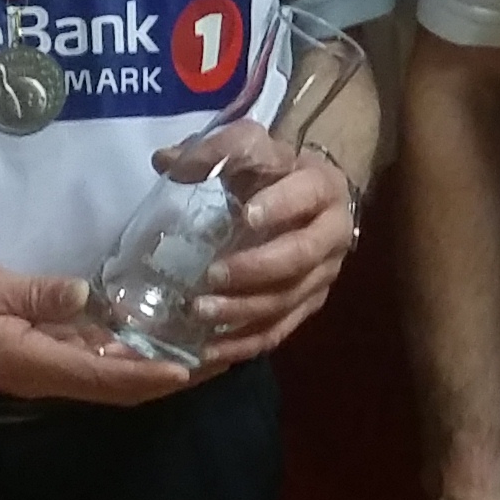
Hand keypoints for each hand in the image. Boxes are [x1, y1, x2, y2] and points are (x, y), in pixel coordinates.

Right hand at [0, 252, 195, 403]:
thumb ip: (33, 293)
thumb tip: (84, 296)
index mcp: (28, 360)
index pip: (102, 378)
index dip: (150, 376)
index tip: (193, 367)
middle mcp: (41, 375)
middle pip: (116, 388)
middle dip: (169, 379)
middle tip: (220, 357)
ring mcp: (39, 369)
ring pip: (107, 381)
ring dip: (153, 371)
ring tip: (203, 350)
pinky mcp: (35, 357)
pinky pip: (90, 365)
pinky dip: (127, 359)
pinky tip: (155, 338)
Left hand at [152, 120, 357, 365]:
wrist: (312, 200)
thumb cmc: (275, 174)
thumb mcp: (253, 150)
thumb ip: (214, 151)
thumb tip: (166, 162)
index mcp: (322, 188)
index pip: (305, 196)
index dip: (280, 206)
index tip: (247, 214)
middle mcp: (332, 235)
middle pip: (300, 256)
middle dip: (255, 268)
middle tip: (212, 275)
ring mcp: (323, 276)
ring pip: (288, 299)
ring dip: (243, 310)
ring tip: (199, 312)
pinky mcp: (309, 306)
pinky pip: (280, 331)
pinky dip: (244, 343)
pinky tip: (210, 348)